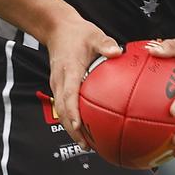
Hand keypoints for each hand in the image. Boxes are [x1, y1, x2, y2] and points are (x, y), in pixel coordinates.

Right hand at [44, 18, 121, 149]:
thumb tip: (117, 52)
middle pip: (62, 110)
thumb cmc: (77, 33)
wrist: (57, 29)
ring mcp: (58, 84)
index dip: (73, 112)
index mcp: (69, 69)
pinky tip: (85, 128)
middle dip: (72, 130)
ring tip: (86, 144)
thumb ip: (105, 44)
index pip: (69, 94)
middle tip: (87, 145)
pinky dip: (71, 119)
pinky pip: (64, 105)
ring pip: (61, 110)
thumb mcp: (94, 34)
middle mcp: (60, 80)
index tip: (79, 126)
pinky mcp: (59, 86)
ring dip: (71, 128)